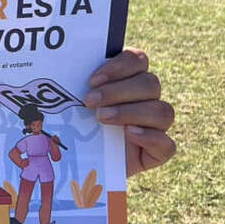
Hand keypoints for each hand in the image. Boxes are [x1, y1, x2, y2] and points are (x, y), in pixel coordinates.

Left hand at [83, 47, 174, 176]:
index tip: (92, 80)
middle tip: (89, 101)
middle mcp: (146, 100)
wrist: (77, 163)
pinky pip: (168, 145)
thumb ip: (70, 86)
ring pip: (163, 111)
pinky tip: (129, 134)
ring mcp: (155, 126)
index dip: (119, 66)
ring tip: (102, 118)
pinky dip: (150, 137)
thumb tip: (56, 76)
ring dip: (131, 112)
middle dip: (118, 91)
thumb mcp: (70, 105)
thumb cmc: (72, 126)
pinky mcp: (157, 152)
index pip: (138, 60)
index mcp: (129, 79)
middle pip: (150, 84)